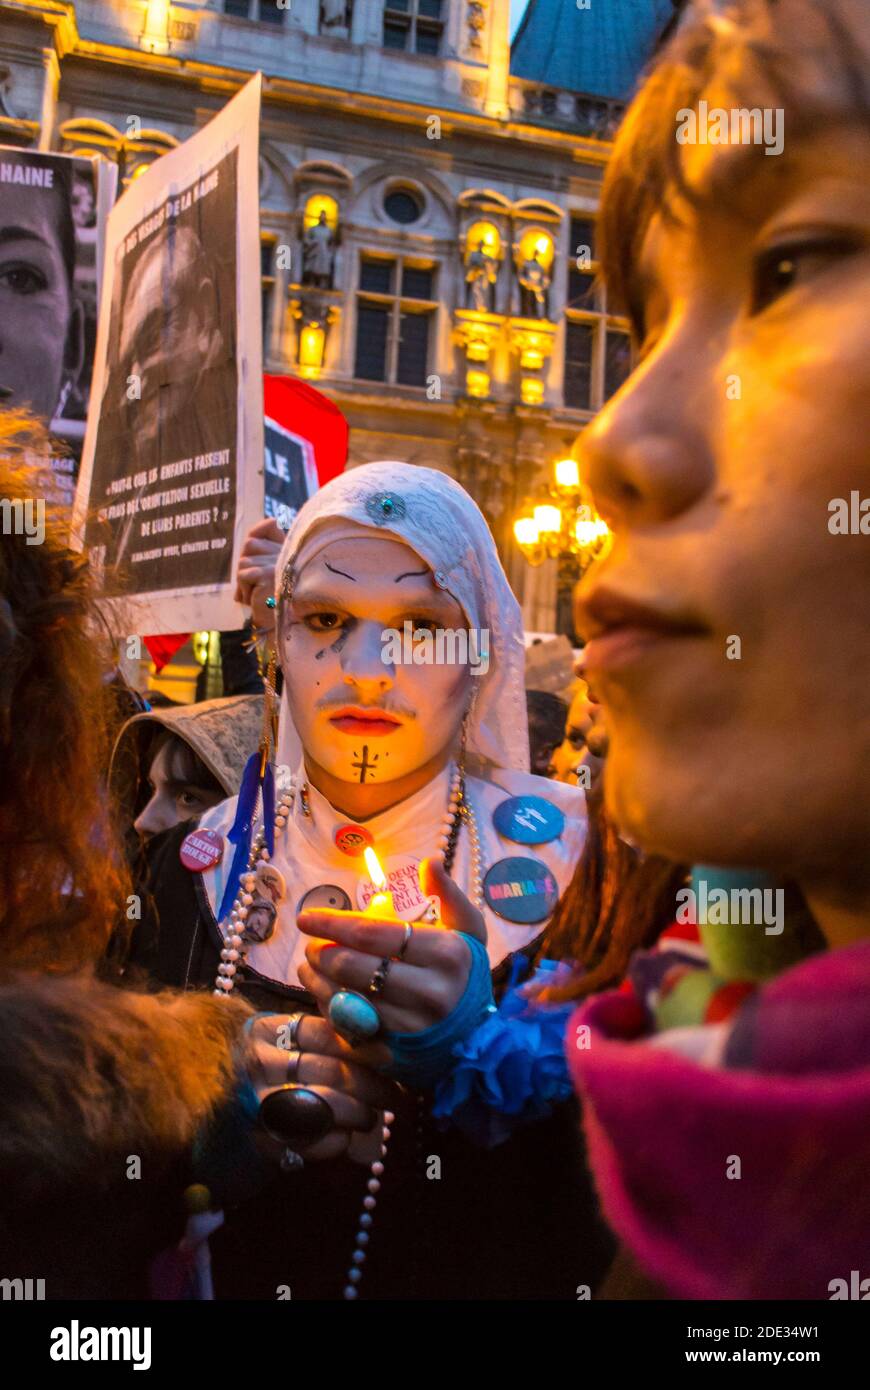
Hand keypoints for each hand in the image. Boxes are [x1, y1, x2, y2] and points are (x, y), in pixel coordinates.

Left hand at [234, 517, 283, 630]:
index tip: (266, 540)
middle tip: (255, 588)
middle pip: (250, 546)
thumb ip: (262, 560)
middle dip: (247, 568)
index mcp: (291, 552)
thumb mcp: (272, 580)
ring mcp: (276, 563)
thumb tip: (249, 543)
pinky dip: (246, 592)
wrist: (293, 628)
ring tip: (261, 597)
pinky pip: (243, 577)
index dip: (258, 534)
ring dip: (246, 584)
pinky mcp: (265, 575)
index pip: (267, 530)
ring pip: (243, 563)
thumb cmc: (283, 608)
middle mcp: (286, 554)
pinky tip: (260, 601)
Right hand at [247, 1011, 398, 1161]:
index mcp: (267, 1029)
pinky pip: (309, 1141)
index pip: (326, 1034)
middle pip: (330, 1070)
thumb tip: (379, 1044)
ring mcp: (258, 1101)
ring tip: (371, 1117)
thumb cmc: (267, 1066)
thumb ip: (320, 1036)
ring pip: (324, 1105)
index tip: (391, 1058)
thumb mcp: (283, 1040)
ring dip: (358, 1114)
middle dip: (372, 1086)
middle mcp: (259, 1062)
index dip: (364, 1047)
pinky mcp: (261, 1137)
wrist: (221, 1103)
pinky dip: (335, 1141)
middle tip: (395, 1095)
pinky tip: (345, 1138)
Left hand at [297, 858, 486, 1035]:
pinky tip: (324, 993)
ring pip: (344, 998)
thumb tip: (428, 862)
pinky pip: (346, 1028)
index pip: (374, 934)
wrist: (478, 1039)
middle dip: (321, 951)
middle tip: (311, 944)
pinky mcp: (394, 1053)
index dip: (333, 923)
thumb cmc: (466, 974)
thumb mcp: (469, 930)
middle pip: (353, 966)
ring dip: (316, 979)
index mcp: (446, 953)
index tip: (306, 917)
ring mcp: (411, 1027)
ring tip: (309, 966)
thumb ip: (448, 894)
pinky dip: (328, 1008)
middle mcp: (429, 991)